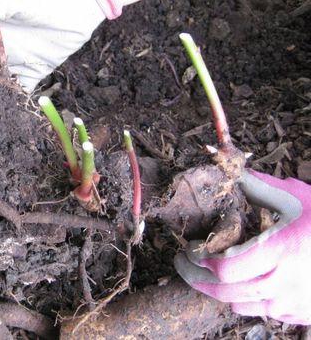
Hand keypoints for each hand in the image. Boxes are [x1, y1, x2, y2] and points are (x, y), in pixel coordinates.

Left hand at [175, 170, 310, 323]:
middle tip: (183, 263)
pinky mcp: (300, 314)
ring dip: (219, 291)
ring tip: (208, 272)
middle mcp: (284, 283)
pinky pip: (262, 313)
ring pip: (240, 306)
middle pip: (225, 292)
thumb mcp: (294, 197)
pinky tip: (242, 283)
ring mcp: (293, 304)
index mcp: (281, 251)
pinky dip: (245, 300)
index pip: (224, 267)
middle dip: (196, 278)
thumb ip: (257, 186)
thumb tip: (227, 168)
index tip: (189, 248)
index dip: (199, 261)